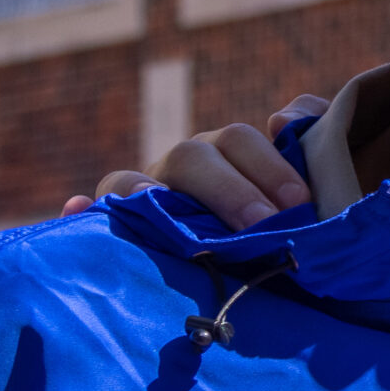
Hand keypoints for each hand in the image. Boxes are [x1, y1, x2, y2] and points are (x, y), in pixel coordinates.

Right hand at [58, 95, 329, 228]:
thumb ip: (314, 136)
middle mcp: (183, 170)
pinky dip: (80, 209)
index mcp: (227, 154)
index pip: (238, 141)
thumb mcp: (309, 185)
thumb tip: (282, 118)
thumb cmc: (289, 226)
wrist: (265, 272)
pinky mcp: (118, 228)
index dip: (269, 165)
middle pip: (192, 157)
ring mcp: (146, 198)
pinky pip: (92, 213)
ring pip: (132, 180)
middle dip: (229, 190)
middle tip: (264, 224)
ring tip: (162, 207)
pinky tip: (76, 209)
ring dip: (145, 192)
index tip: (300, 202)